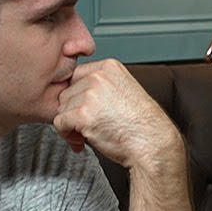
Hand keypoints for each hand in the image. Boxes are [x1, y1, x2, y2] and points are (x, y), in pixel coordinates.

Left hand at [52, 59, 180, 168]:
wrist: (152, 143)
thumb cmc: (141, 125)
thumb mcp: (124, 92)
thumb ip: (101, 87)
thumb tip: (75, 94)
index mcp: (109, 67)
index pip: (76, 76)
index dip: (78, 97)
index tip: (86, 111)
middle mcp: (98, 77)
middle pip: (66, 92)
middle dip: (72, 112)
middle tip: (85, 127)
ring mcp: (90, 95)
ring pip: (61, 108)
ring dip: (69, 125)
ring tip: (86, 135)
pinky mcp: (82, 114)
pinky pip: (59, 122)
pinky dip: (66, 134)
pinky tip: (81, 141)